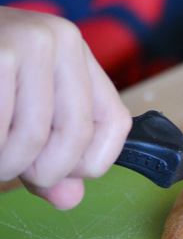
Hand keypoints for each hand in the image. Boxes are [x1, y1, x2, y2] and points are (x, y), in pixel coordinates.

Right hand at [0, 7, 130, 209]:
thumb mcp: (22, 109)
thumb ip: (50, 156)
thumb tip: (70, 198)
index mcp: (76, 53)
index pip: (115, 123)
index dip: (90, 162)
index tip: (57, 171)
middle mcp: (60, 40)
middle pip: (75, 134)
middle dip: (42, 169)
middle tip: (10, 169)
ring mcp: (27, 42)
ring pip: (33, 137)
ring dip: (6, 164)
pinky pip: (0, 131)